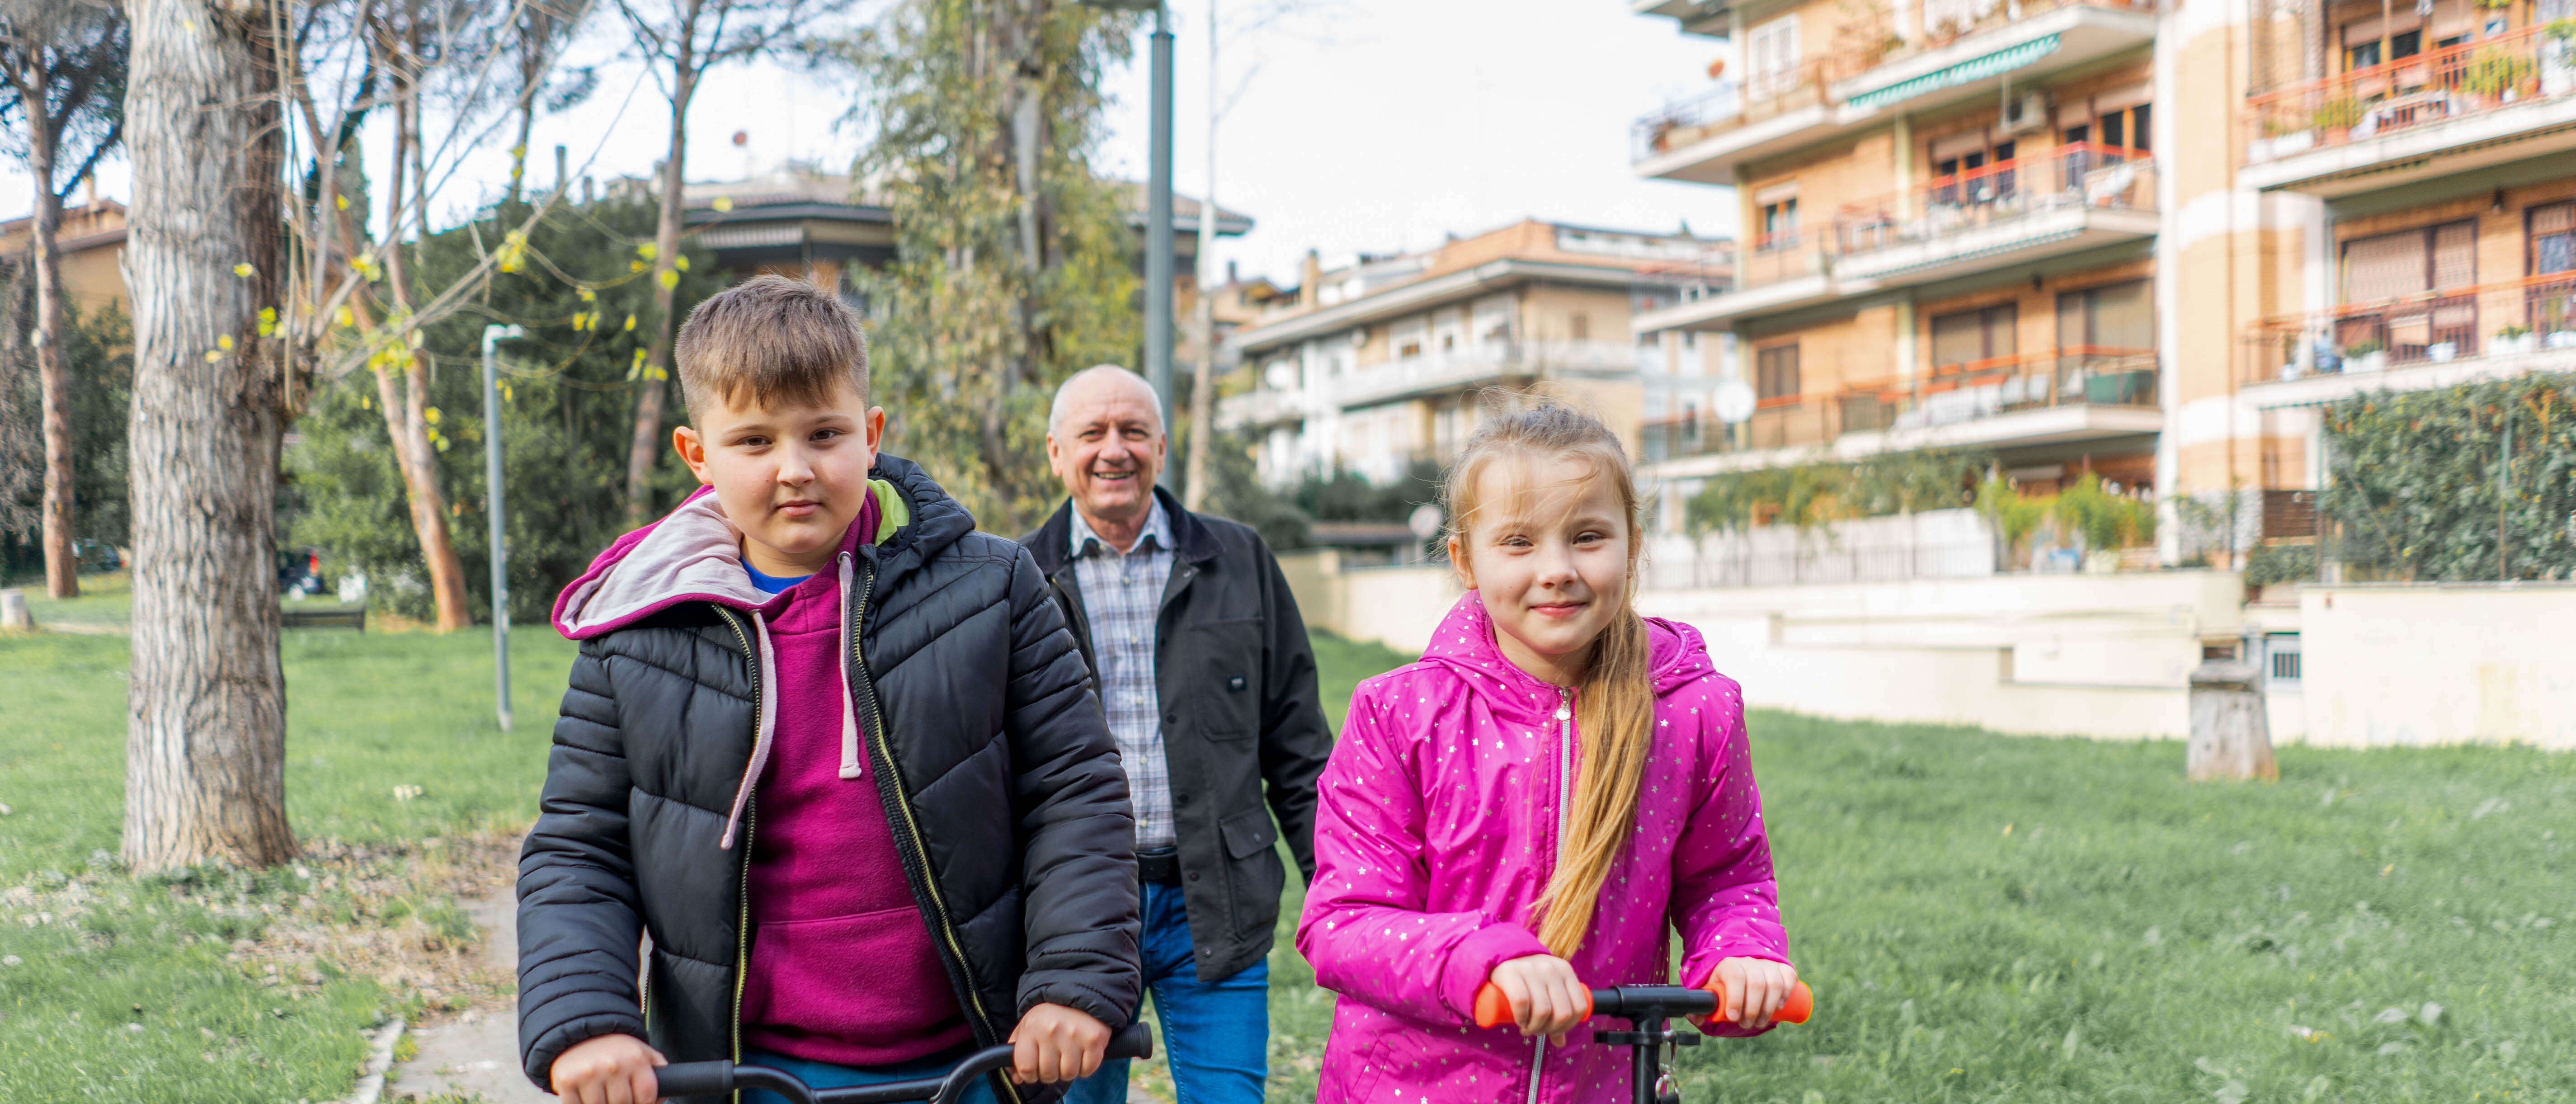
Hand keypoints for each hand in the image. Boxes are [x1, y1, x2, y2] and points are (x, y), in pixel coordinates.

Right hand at [549, 1033, 666, 1103]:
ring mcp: (588, 1074)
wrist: (581, 1031)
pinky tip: (586, 1096)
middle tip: (618, 1096)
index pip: (647, 1097)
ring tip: (603, 1094)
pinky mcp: (567, 1082)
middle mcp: (612, 1066)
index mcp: (635, 1059)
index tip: (638, 1102)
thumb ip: (659, 1072)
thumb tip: (662, 1098)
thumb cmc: (617, 1048)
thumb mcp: (643, 1052)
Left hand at [1007, 1002, 1110, 1084]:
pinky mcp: (1094, 1039)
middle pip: (1048, 1074)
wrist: (1079, 994)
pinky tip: (1082, 1054)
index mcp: (1032, 1027)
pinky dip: (1085, 1067)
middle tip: (1054, 1061)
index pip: (1026, 1068)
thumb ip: (1017, 1053)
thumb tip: (1017, 1079)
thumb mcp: (1027, 1027)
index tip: (1034, 1072)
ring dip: (1068, 1070)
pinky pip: (1088, 1069)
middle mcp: (1052, 1031)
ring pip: (1068, 1074)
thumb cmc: (1050, 1015)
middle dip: (1050, 1073)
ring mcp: (1074, 1035)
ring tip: (1068, 1056)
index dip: (1028, 1076)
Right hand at [1489, 954, 1587, 1045]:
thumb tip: (1561, 1043)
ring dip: (1534, 1027)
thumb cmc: (1527, 981)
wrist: (1499, 959)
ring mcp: (1531, 968)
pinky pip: (1521, 1002)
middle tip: (1535, 1030)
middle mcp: (1551, 968)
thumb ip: (1556, 1014)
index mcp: (1565, 971)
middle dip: (1548, 1029)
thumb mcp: (1547, 992)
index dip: (1567, 1026)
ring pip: (1543, 1010)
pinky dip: (1521, 1018)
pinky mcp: (1511, 972)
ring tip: (1526, 1028)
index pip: (1578, 1008)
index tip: (1552, 1030)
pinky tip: (1519, 1021)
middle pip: (1562, 1013)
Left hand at [1701, 957, 1798, 1029]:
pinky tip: (1778, 1006)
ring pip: (1773, 983)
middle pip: (1756, 983)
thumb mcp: (1710, 989)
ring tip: (1760, 1022)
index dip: (1735, 999)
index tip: (1732, 1017)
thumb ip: (1702, 1005)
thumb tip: (1697, 1019)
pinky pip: (1788, 977)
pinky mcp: (1781, 966)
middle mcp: (1749, 960)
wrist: (1741, 963)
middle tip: (1746, 1024)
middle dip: (1752, 1010)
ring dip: (1768, 1007)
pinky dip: (1786, 993)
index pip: (1735, 977)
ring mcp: (1767, 963)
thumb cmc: (1724, 982)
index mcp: (1728, 964)